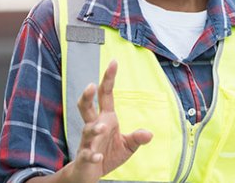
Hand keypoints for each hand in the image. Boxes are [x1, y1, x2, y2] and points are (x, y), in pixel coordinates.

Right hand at [63, 60, 152, 182]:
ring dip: (94, 128)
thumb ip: (137, 138)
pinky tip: (98, 156)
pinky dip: (92, 155)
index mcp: (105, 119)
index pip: (105, 95)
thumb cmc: (106, 155)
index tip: (114, 62)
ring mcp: (88, 141)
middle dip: (87, 96)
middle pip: (86, 107)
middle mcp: (94, 126)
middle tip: (91, 86)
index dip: (109, 78)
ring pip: (87, 130)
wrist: (88, 174)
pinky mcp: (85, 157)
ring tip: (103, 127)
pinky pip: (87, 154)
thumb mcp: (127, 146)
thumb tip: (149, 133)